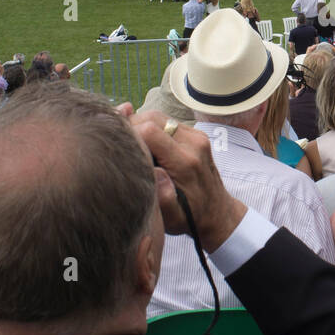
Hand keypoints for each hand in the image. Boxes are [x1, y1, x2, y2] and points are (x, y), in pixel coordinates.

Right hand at [129, 111, 244, 250]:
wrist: (218, 214)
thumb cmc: (190, 218)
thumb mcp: (172, 218)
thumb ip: (161, 195)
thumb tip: (151, 170)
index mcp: (185, 162)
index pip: (149, 131)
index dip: (128, 133)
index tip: (116, 147)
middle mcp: (193, 144)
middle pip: (151, 118)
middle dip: (131, 127)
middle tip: (119, 145)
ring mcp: (197, 136)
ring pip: (158, 116)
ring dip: (140, 126)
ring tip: (131, 146)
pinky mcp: (196, 135)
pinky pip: (167, 121)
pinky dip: (152, 128)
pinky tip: (146, 146)